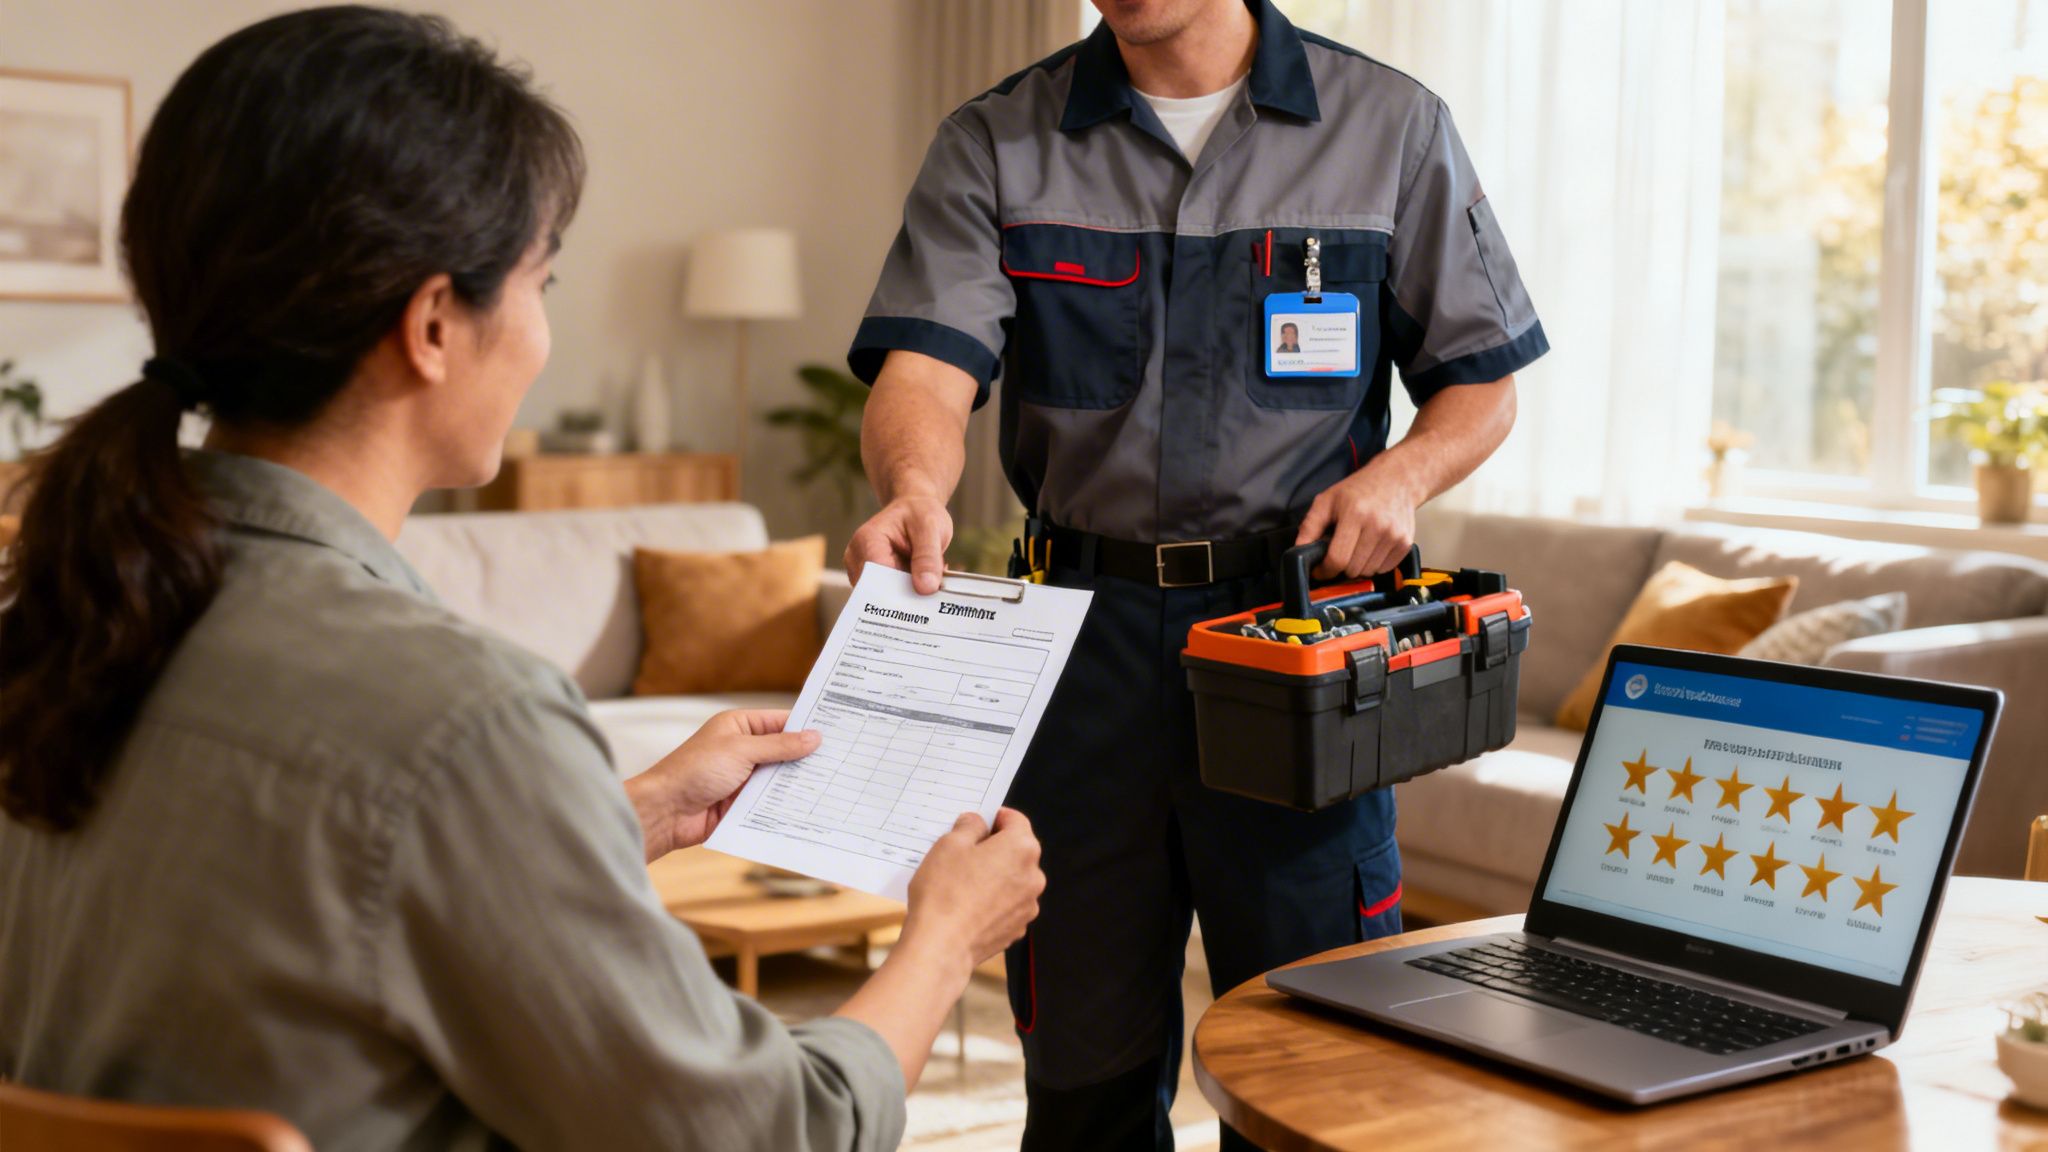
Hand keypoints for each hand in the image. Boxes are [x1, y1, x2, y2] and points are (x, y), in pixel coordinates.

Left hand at [624, 709, 820, 859]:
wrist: (665, 811)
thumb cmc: (693, 771)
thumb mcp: (741, 750)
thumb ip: (779, 745)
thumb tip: (813, 737)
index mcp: (739, 726)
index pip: (781, 722)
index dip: (806, 727)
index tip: (836, 732)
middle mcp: (742, 750)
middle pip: (783, 751)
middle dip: (806, 757)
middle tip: (841, 761)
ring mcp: (743, 778)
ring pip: (779, 778)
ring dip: (797, 783)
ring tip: (833, 785)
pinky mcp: (742, 803)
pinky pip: (770, 801)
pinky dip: (785, 803)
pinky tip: (809, 807)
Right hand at [845, 494, 951, 594]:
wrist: (915, 509)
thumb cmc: (919, 512)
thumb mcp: (930, 527)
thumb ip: (928, 556)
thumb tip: (926, 588)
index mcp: (867, 540)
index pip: (876, 578)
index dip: (898, 593)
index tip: (923, 599)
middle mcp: (858, 558)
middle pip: (878, 592)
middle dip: (907, 597)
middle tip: (935, 596)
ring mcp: (864, 572)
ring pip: (886, 598)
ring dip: (911, 595)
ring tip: (931, 580)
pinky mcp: (875, 581)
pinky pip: (892, 597)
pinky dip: (911, 593)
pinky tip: (924, 581)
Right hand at [900, 808, 1044, 970]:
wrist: (942, 946)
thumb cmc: (944, 892)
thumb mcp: (949, 845)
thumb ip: (969, 826)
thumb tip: (977, 823)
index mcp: (1021, 848)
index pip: (1015, 820)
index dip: (995, 818)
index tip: (979, 822)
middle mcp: (1033, 876)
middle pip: (1017, 851)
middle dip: (994, 849)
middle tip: (964, 854)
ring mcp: (1028, 905)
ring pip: (1013, 880)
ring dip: (994, 876)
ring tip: (962, 883)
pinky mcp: (1017, 928)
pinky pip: (1007, 905)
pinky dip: (993, 901)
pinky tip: (968, 906)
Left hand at [1295, 460, 1423, 579]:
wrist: (1397, 479)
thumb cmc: (1359, 489)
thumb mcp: (1327, 500)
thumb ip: (1310, 527)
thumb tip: (1298, 551)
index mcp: (1355, 514)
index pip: (1338, 559)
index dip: (1325, 570)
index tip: (1320, 569)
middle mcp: (1377, 526)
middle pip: (1353, 569)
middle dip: (1341, 566)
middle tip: (1339, 551)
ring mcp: (1394, 535)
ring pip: (1368, 572)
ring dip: (1358, 566)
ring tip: (1356, 546)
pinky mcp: (1405, 543)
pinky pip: (1384, 569)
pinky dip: (1374, 564)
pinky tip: (1371, 547)